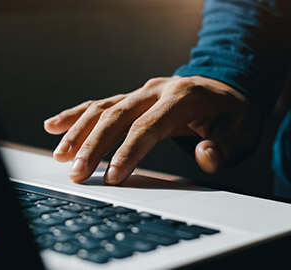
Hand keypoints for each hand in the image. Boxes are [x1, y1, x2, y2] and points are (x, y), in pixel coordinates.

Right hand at [44, 76, 260, 184]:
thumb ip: (222, 146)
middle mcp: (155, 90)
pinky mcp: (129, 98)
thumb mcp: (241, 132)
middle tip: (77, 172)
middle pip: (117, 116)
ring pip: (102, 108)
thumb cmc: (230, 116)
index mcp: (182, 96)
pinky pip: (98, 104)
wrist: (223, 91)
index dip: (128, 152)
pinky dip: (74, 115)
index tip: (112, 177)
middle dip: (94, 145)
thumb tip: (204, 155)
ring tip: (61, 156)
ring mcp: (139, 92)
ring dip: (78, 132)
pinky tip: (53, 126)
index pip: (148, 126)